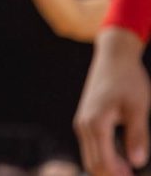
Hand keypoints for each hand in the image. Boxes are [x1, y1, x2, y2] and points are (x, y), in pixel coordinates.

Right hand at [75, 27, 150, 175]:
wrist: (114, 57)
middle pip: (93, 163)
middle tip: (133, 175)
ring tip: (130, 169)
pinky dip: (104, 156)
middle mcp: (84, 125)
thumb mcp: (138, 108)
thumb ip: (138, 136)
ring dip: (108, 167)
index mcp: (96, 124)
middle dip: (111, 174)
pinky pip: (91, 146)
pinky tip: (122, 155)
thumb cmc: (128, 80)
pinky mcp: (85, 119)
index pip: (103, 163)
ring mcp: (82, 122)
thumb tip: (137, 162)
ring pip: (90, 156)